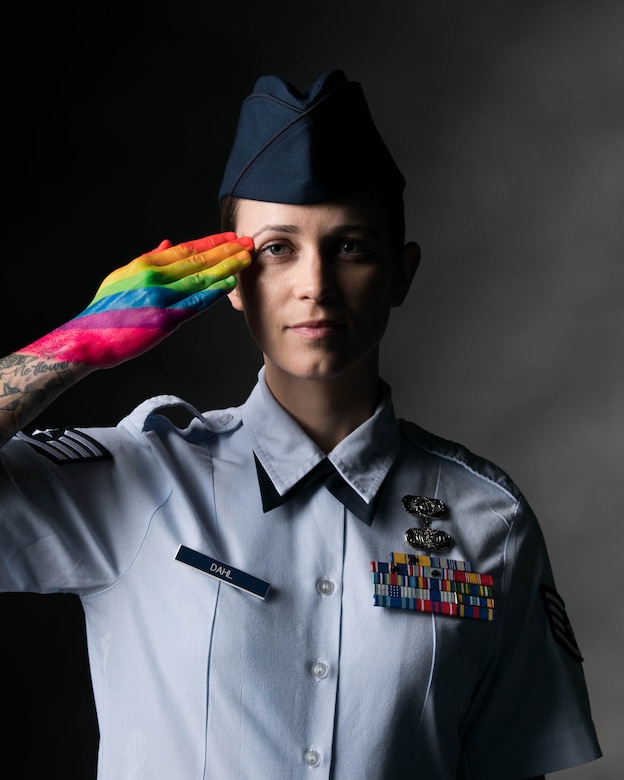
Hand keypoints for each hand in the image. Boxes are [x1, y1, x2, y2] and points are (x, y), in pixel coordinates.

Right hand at [19, 232, 252, 367]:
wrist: (89, 339)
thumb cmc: (104, 311)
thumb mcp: (121, 277)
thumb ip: (146, 260)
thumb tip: (167, 243)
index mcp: (145, 266)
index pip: (186, 249)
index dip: (211, 242)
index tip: (230, 238)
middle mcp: (155, 278)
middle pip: (199, 260)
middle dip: (226, 250)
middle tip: (248, 242)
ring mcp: (161, 298)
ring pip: (201, 279)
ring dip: (226, 267)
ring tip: (246, 259)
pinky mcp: (165, 320)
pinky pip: (195, 304)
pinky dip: (213, 293)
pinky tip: (229, 284)